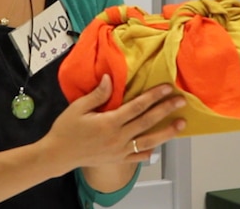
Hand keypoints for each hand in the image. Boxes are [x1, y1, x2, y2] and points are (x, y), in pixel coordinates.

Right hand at [45, 74, 185, 168]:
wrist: (58, 155)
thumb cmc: (66, 129)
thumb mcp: (78, 107)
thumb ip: (97, 94)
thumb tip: (109, 79)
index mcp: (110, 122)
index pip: (137, 106)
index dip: (154, 96)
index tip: (167, 88)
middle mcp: (118, 137)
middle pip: (147, 121)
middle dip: (166, 110)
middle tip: (181, 101)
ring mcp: (119, 150)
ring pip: (148, 141)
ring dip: (166, 132)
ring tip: (181, 124)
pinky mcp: (117, 160)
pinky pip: (137, 157)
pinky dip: (148, 152)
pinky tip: (157, 147)